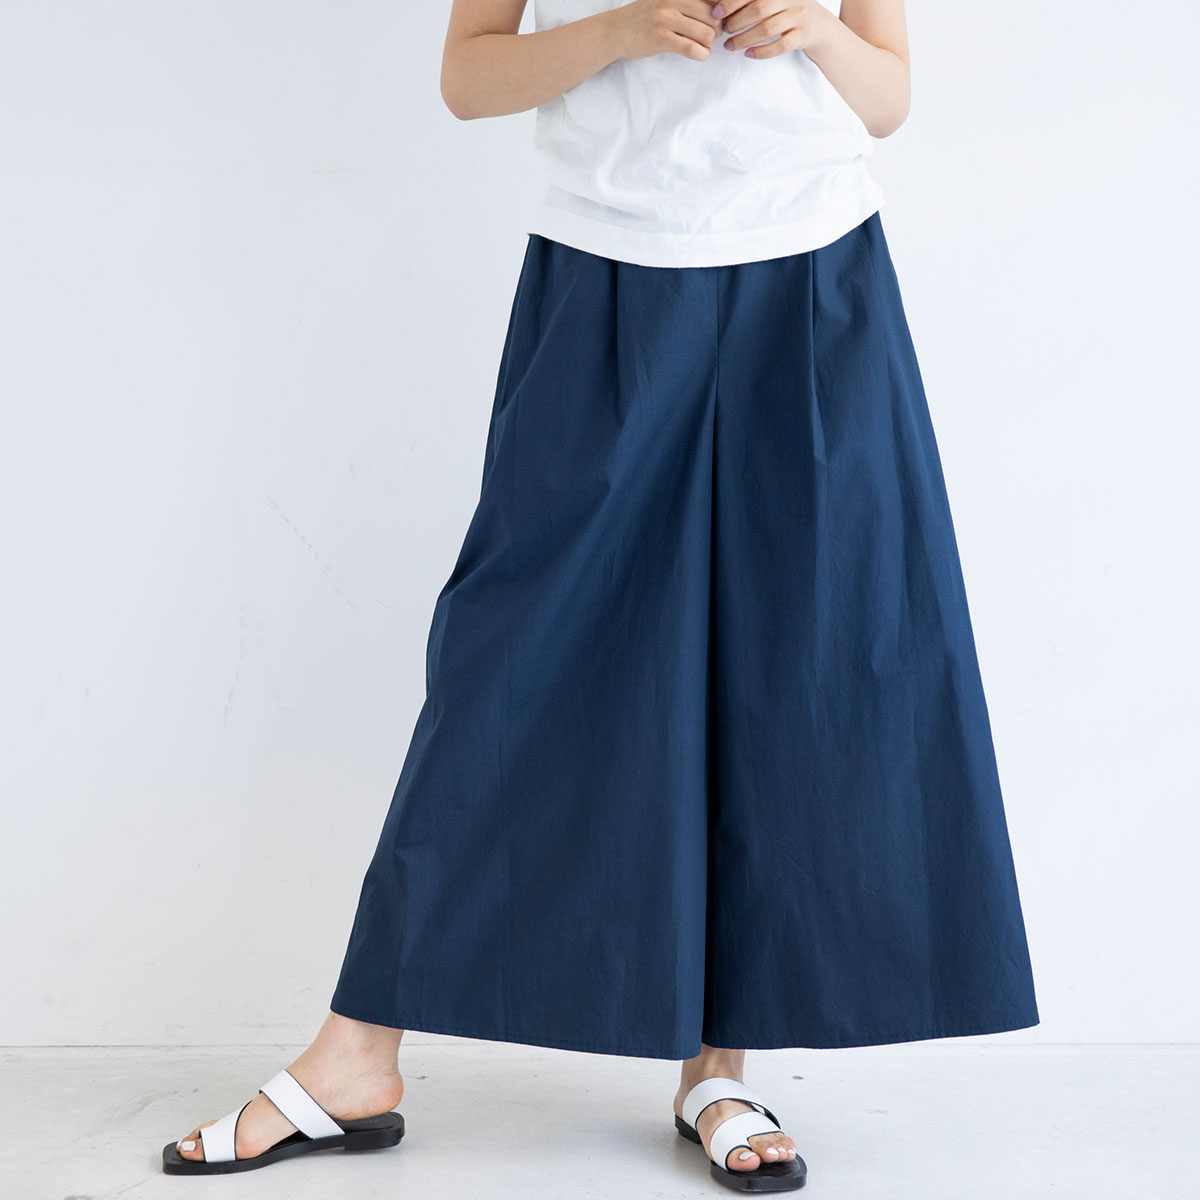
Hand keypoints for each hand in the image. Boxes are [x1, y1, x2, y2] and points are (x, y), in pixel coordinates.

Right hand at [608, 0, 723, 61]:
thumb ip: (688, 2)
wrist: (615, 30)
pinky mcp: (660, 38)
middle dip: (716, 31)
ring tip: (703, 47)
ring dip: (709, 45)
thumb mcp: (666, 1)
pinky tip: (700, 55)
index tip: (715, 23)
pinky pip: (692, 48)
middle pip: (713, 17)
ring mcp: (665, 18)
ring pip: (706, 33)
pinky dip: (702, 55)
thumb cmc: (644, 18)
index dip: (721, 13)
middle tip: (709, 38)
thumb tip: (719, 9)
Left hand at [709, 0, 836, 58]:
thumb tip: (720, 5)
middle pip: (759, 9)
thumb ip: (752, 1)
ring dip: (744, 39)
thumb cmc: (786, 11)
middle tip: (724, 31)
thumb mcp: (773, 0)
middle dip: (737, 22)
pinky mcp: (802, 36)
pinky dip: (761, 52)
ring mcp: (798, 17)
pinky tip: (748, 54)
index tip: (716, 13)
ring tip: (730, 46)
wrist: (818, 25)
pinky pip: (780, 46)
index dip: (732, 2)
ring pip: (767, 29)